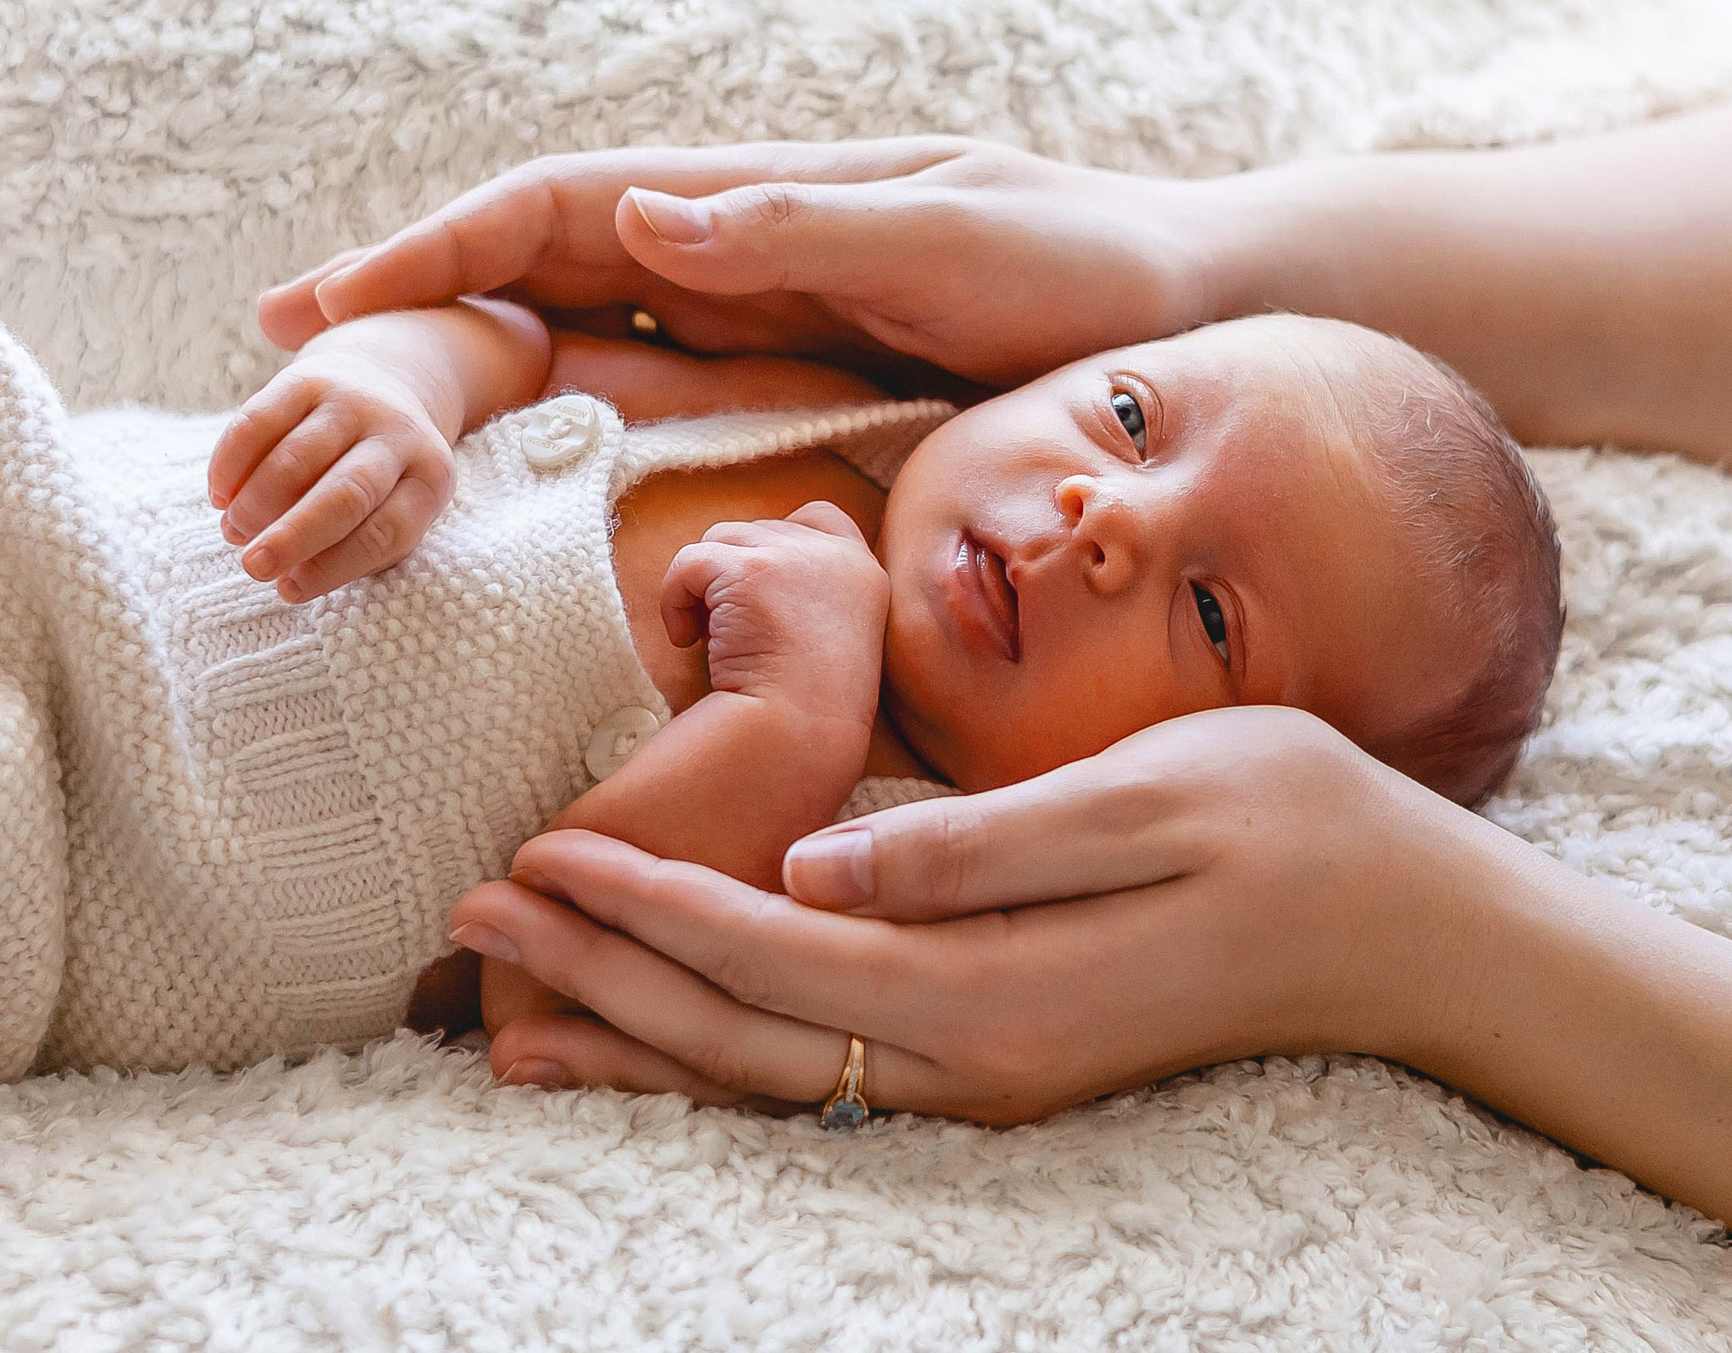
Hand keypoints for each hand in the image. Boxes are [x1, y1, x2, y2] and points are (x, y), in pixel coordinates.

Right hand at [207, 351, 456, 600]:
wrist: (387, 381)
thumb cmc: (382, 478)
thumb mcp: (392, 510)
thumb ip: (350, 549)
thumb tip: (286, 579)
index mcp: (430, 478)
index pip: (387, 532)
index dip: (335, 566)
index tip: (289, 590)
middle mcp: (397, 434)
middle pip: (348, 492)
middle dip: (295, 534)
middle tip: (253, 566)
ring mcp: (352, 401)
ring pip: (297, 457)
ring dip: (256, 502)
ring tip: (233, 532)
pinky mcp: (308, 379)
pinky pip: (261, 421)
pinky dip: (232, 462)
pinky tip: (219, 494)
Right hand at [259, 139, 1219, 386]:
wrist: (1193, 316)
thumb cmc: (1088, 269)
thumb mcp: (952, 238)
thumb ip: (796, 229)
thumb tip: (632, 218)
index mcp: (755, 202)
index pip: (557, 210)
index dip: (432, 249)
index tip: (320, 303)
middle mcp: (733, 258)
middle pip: (535, 276)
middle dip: (409, 308)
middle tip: (273, 360)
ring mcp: (753, 329)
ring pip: (577, 349)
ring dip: (463, 379)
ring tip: (346, 435)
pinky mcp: (789, 395)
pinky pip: (650, 416)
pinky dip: (563, 439)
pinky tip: (506, 486)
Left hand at [446, 706, 1499, 1116]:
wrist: (1411, 928)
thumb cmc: (1288, 824)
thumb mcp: (1144, 803)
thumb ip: (973, 845)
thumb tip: (815, 867)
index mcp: (996, 985)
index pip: (771, 951)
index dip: (645, 907)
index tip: (536, 859)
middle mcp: (974, 1058)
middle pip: (740, 1029)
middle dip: (598, 977)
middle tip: (471, 923)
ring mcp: (985, 1077)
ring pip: (767, 1074)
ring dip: (636, 1035)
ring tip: (510, 1011)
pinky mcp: (997, 1063)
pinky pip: (823, 1078)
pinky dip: (715, 1063)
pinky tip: (653, 1046)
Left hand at [662, 501, 886, 739]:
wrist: (797, 736)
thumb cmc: (807, 712)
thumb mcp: (834, 641)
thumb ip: (810, 596)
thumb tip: (743, 569)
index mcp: (865, 574)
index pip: (821, 516)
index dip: (778, 540)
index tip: (756, 589)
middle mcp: (835, 554)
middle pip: (757, 530)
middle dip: (732, 573)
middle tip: (728, 631)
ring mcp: (792, 557)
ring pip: (719, 541)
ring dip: (702, 586)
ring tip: (707, 638)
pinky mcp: (748, 569)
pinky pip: (688, 562)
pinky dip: (673, 601)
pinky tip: (685, 642)